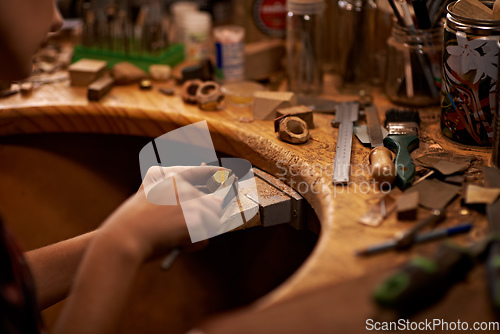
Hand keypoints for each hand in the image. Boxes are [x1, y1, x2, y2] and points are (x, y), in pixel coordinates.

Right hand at [98, 165, 225, 260]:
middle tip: (195, 228)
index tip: (231, 175)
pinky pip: (207, 235)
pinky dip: (195, 244)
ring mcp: (190, 200)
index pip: (200, 172)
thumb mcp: (148, 202)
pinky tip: (178, 243)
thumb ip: (172, 199)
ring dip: (201, 231)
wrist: (124, 238)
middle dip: (208, 217)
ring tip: (178, 237)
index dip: (217, 174)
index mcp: (170, 178)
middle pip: (213, 201)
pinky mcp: (195, 217)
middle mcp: (183, 185)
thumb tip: (206, 204)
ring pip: (213, 219)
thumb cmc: (132, 225)